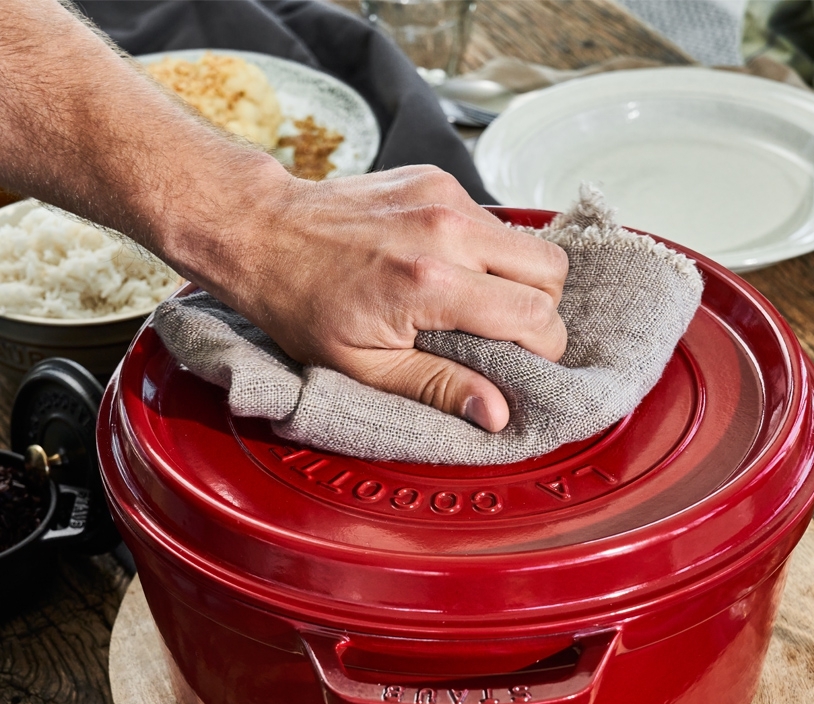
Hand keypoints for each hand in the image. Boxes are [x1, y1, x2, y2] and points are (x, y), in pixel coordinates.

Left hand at [221, 165, 568, 431]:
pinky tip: (448, 268)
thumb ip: (439, 387)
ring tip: (474, 301)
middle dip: (541, 308)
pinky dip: (486, 251)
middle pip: (551, 270)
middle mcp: (447, 230)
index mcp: (430, 284)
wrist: (263, 231)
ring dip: (517, 278)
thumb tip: (498, 414)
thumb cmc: (304, 305)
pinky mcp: (437, 179)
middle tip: (505, 333)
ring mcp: (444, 196)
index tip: (523, 363)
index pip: (534, 314)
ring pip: (529, 241)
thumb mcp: (365, 368)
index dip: (543, 347)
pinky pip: (493, 221)